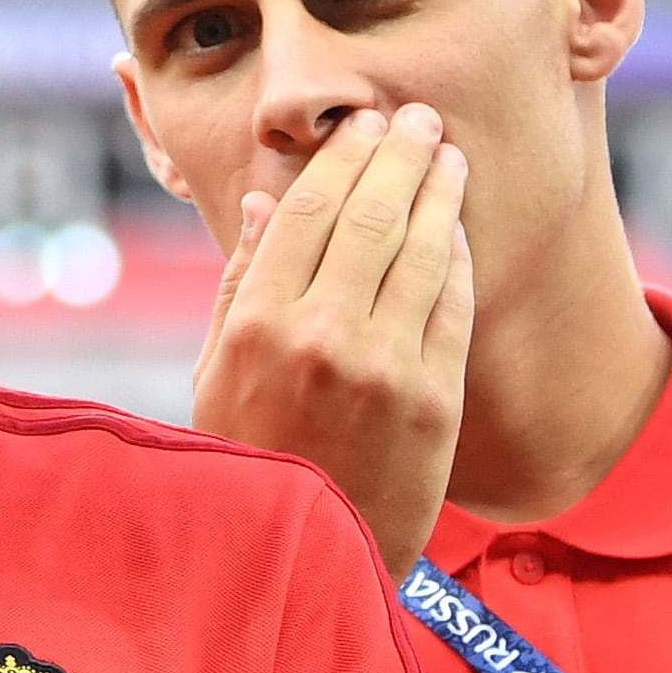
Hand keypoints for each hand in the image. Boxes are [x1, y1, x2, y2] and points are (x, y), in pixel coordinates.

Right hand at [189, 104, 473, 575]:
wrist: (311, 557)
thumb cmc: (251, 459)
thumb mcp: (215, 375)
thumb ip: (237, 285)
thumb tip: (258, 204)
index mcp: (257, 324)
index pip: (309, 208)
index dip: (343, 155)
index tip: (363, 123)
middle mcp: (321, 336)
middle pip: (371, 214)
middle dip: (398, 153)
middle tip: (415, 116)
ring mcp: (383, 367)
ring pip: (420, 249)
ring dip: (438, 190)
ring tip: (446, 153)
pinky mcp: (434, 399)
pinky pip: (450, 303)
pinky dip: (455, 255)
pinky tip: (456, 226)